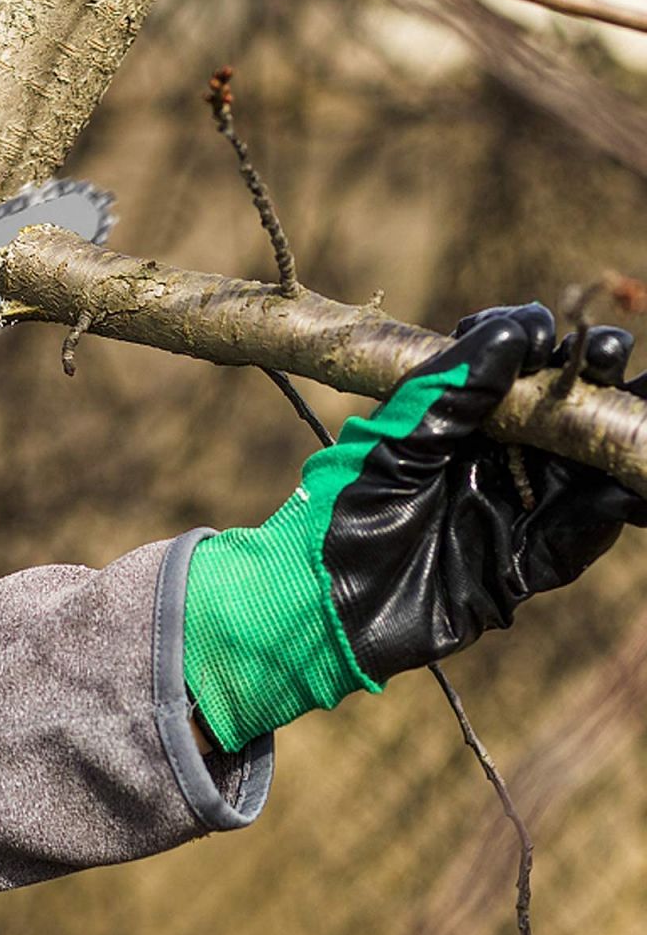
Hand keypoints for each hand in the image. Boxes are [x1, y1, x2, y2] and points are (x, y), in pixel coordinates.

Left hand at [183, 304, 646, 752]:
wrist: (320, 603)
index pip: (509, 374)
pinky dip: (606, 513)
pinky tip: (630, 487)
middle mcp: (483, 462)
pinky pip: (574, 537)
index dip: (538, 349)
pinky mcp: (517, 567)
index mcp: (447, 424)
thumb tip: (515, 331)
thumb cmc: (339, 511)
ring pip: (578, 472)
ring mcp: (504, 513)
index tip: (555, 336)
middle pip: (557, 418)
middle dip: (593, 387)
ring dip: (614, 441)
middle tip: (616, 359)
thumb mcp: (392, 441)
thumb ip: (450, 389)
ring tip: (644, 412)